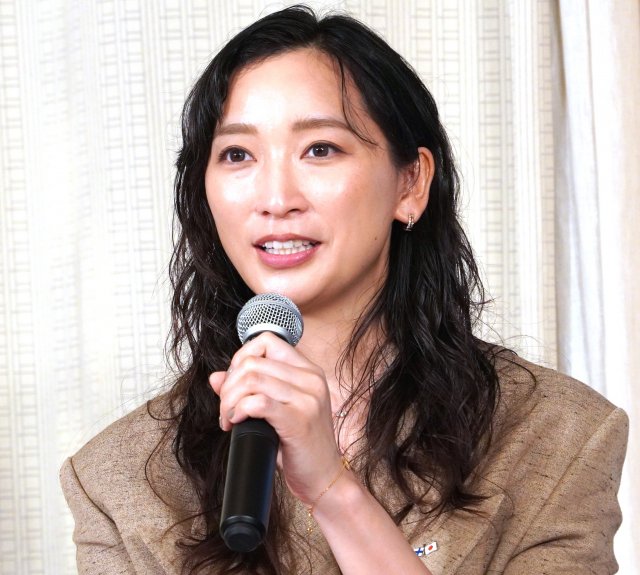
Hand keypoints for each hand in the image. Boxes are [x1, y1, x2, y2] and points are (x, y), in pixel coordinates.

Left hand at [209, 332, 343, 504]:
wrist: (324, 478)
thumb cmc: (301, 446)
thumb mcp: (275, 411)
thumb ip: (249, 389)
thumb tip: (216, 377)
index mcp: (308, 371)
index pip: (267, 341)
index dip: (241, 358)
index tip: (235, 384)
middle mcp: (311, 379)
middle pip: (253, 361)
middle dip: (229, 385)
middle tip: (226, 409)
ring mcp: (308, 398)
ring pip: (251, 378)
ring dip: (229, 400)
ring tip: (229, 418)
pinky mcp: (299, 420)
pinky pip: (257, 402)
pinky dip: (238, 410)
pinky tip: (236, 423)